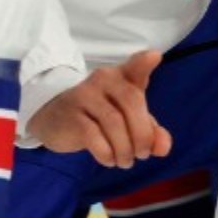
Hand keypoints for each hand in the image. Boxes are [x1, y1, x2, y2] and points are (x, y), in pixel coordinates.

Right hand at [31, 53, 171, 165]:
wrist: (55, 120)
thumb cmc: (98, 118)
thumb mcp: (128, 122)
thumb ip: (151, 132)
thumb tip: (163, 148)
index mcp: (121, 78)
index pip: (134, 67)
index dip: (144, 63)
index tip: (154, 56)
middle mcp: (103, 80)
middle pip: (132, 103)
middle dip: (143, 135)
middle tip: (142, 154)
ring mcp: (85, 95)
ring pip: (114, 123)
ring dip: (125, 150)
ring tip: (125, 161)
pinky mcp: (71, 116)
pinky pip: (94, 137)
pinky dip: (107, 154)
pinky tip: (108, 159)